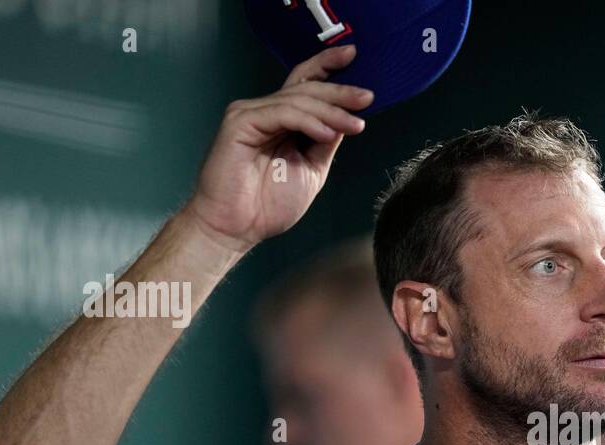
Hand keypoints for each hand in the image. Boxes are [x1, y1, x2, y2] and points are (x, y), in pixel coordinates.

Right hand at [182, 45, 373, 253]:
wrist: (238, 228)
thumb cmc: (267, 204)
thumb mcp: (311, 169)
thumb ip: (325, 141)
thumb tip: (346, 119)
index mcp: (281, 120)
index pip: (305, 83)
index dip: (327, 66)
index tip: (353, 56)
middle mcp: (265, 111)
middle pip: (306, 89)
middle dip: (339, 92)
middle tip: (366, 97)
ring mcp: (250, 114)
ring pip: (298, 101)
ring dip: (331, 112)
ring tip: (355, 124)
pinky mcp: (240, 123)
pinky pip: (281, 114)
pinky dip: (308, 122)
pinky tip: (327, 132)